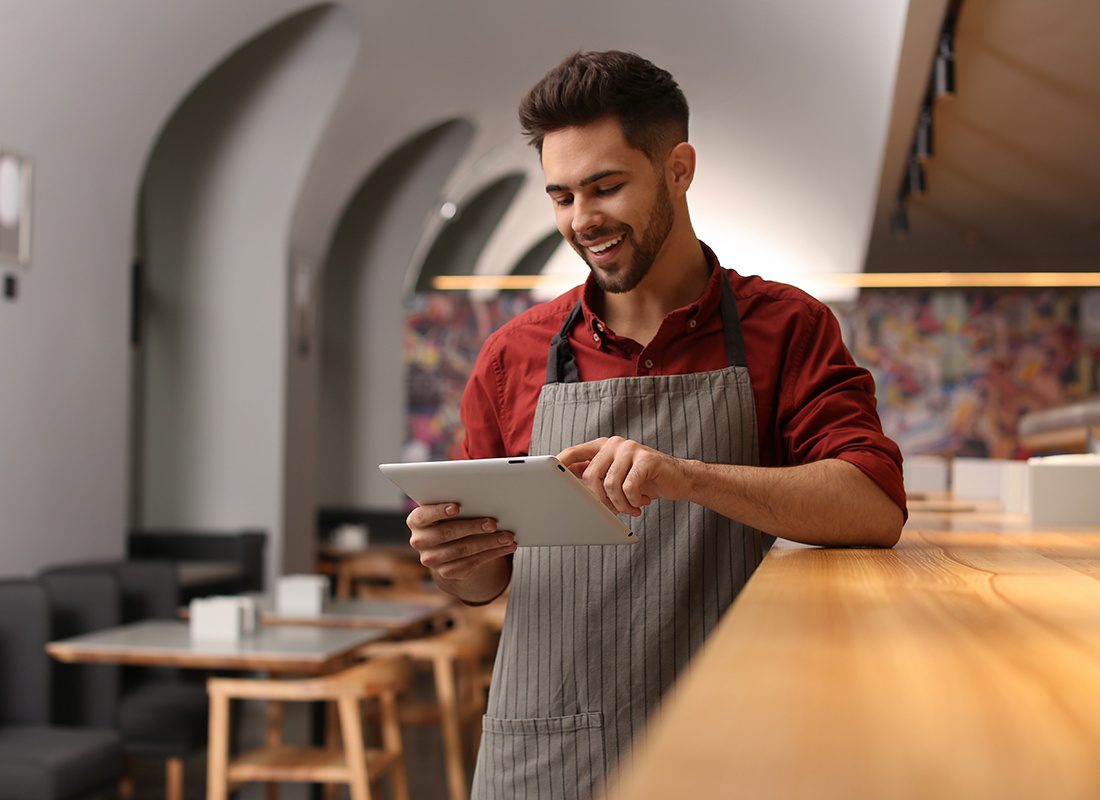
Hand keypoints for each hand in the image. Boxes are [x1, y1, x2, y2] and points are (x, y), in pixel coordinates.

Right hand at [406, 503, 515, 580]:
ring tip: (508, 536)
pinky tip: (506, 547)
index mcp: (416, 520)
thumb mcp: (449, 510)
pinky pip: (472, 563)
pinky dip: (492, 554)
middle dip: (472, 527)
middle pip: (447, 533)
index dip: (439, 511)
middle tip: (493, 523)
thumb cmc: (452, 518)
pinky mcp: (447, 572)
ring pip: (463, 550)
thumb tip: (484, 499)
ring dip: (489, 543)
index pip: (424, 515)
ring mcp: (432, 559)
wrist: (449, 544)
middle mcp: (420, 541)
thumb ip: (458, 504)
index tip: (457, 507)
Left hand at [557, 437, 692, 515]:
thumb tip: (566, 482)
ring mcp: (631, 449)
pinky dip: (633, 501)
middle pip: (591, 474)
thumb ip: (595, 475)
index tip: (548, 476)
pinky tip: (641, 503)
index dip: (561, 463)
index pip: (575, 452)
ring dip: (619, 504)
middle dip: (599, 499)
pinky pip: (629, 486)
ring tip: (630, 508)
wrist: (679, 480)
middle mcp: (615, 444)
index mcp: (603, 447)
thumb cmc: (644, 482)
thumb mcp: (616, 478)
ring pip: (610, 483)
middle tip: (613, 510)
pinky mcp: (647, 459)